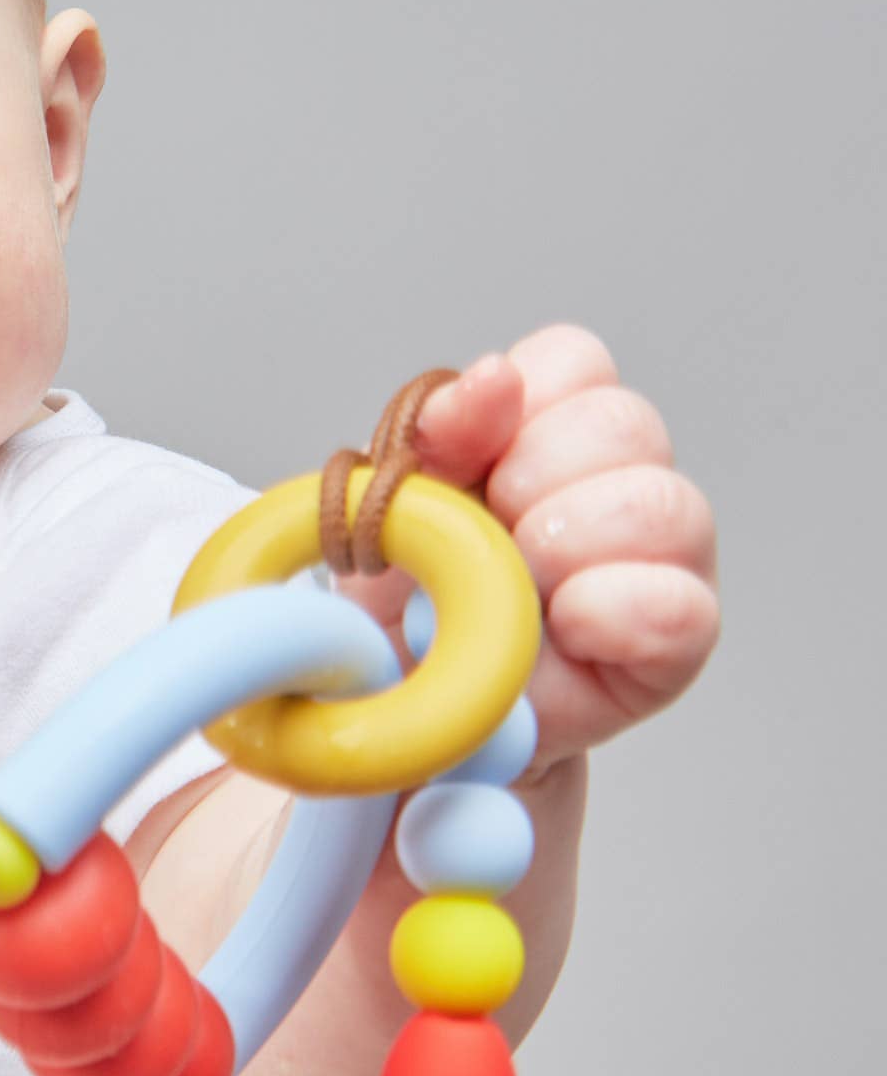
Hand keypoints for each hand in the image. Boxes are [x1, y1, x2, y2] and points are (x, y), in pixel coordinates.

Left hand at [335, 325, 719, 785]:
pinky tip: (563, 625)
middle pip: (623, 423)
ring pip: (666, 503)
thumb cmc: (408, 600)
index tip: (453, 453)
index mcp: (547, 431)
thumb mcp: (393, 508)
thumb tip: (490, 378)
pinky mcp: (675, 642)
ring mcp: (661, 559)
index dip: (513, 399)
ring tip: (518, 586)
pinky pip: (683, 607)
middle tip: (487, 533)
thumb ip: (434, 436)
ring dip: (570, 541)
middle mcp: (619, 481)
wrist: (409, 712)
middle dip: (534, 476)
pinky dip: (611, 610)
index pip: (573, 362)